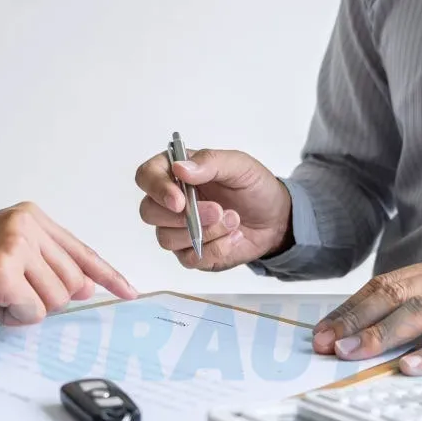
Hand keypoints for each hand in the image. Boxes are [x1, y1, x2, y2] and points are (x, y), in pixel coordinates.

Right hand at [0, 202, 136, 323]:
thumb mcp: (8, 254)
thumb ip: (49, 266)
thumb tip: (89, 287)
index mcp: (31, 217)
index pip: (82, 251)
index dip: (108, 275)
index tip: (130, 291)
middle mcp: (27, 225)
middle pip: (74, 284)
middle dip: (47, 300)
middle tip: (11, 293)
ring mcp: (15, 245)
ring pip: (56, 300)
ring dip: (27, 309)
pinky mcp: (3, 270)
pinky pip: (32, 311)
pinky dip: (13, 316)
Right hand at [135, 147, 293, 270]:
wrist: (275, 219)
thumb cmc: (254, 188)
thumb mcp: (239, 165)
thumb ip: (210, 162)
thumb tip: (180, 168)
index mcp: (176, 173)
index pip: (146, 177)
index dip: (157, 189)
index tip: (180, 200)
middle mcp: (171, 202)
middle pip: (149, 212)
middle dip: (184, 216)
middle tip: (218, 210)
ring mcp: (177, 230)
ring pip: (167, 238)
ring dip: (205, 232)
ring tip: (234, 220)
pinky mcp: (190, 253)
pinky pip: (188, 259)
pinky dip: (216, 249)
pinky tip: (234, 237)